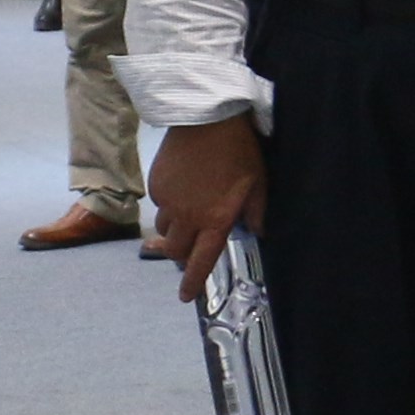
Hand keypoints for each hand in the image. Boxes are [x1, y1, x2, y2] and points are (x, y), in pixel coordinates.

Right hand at [152, 117, 267, 301]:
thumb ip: (257, 211)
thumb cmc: (238, 151)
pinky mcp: (155, 184)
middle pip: (176, 250)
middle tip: (190, 249)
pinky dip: (169, 204)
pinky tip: (181, 188)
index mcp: (215, 220)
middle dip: (181, 255)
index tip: (186, 296)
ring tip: (186, 217)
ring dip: (174, 231)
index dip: (193, 282)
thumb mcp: (257, 182)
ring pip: (165, 229)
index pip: (201, 261)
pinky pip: (159, 204)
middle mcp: (188, 216)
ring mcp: (168, 200)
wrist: (205, 117)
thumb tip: (258, 232)